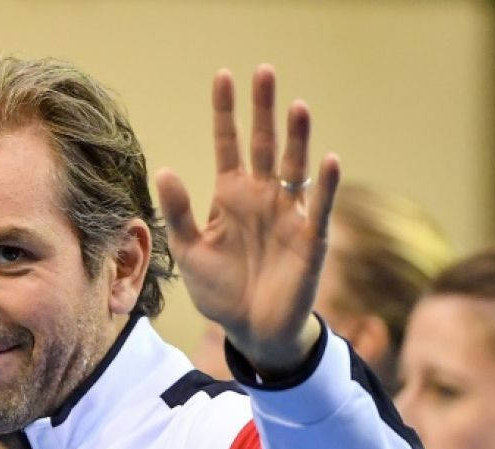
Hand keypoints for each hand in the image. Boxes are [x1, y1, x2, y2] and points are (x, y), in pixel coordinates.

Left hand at [155, 65, 339, 377]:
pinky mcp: (310, 239)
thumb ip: (179, 212)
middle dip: (264, 111)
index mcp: (230, 196)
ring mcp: (287, 215)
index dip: (225, 113)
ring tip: (296, 107)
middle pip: (264, 145)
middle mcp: (261, 197)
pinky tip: (328, 161)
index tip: (223, 77)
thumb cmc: (220, 290)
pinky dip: (325, 186)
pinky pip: (319, 208)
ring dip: (296, 139)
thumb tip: (165, 170)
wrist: (251, 329)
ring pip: (293, 168)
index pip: (228, 145)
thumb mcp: (190, 252)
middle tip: (264, 73)